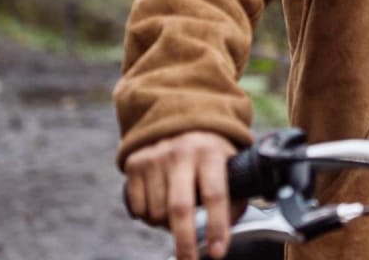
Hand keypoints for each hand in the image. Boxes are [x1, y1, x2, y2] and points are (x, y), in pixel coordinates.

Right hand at [124, 131, 243, 259]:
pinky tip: (159, 204)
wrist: (179, 122)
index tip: (217, 253)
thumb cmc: (210, 155)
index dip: (216, 227)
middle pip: (179, 208)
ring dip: (166, 226)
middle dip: (185, 242)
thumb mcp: (230, 167)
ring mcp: (155, 156)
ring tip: (178, 214)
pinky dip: (148, 218)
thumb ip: (234, 199)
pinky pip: (139, 208)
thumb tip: (221, 237)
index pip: (215, 195)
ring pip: (157, 213)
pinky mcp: (135, 162)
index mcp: (210, 153)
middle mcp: (181, 152)